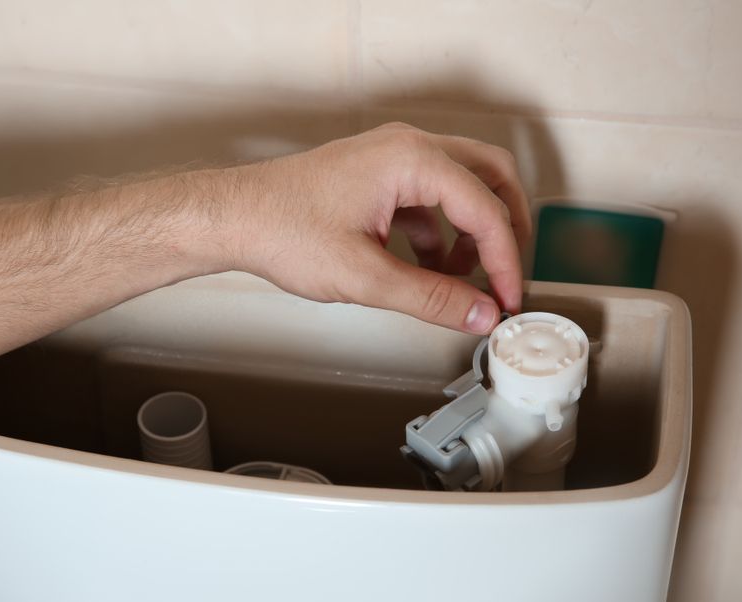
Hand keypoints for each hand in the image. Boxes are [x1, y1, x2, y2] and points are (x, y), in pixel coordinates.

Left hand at [211, 122, 530, 333]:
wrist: (233, 218)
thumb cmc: (281, 230)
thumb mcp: (365, 276)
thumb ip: (431, 298)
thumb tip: (478, 313)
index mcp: (411, 160)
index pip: (485, 209)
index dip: (505, 261)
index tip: (508, 299)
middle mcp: (407, 147)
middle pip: (489, 177)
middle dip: (505, 229)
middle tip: (508, 275)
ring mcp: (390, 158)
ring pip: (461, 185)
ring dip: (471, 231)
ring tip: (462, 280)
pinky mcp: (376, 176)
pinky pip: (428, 198)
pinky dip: (439, 232)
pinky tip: (427, 268)